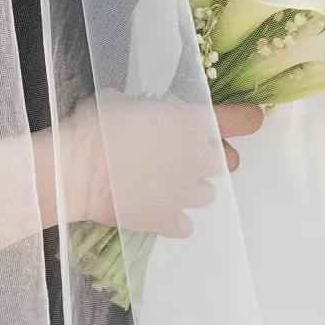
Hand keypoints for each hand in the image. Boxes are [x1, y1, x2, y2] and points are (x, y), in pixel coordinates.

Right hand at [53, 93, 263, 237]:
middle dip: (211, 158)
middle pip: (229, 163)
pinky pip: (184, 224)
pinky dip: (172, 218)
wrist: (75, 171)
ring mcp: (187, 194)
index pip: (241, 121)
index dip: (247, 119)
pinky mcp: (170, 221)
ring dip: (189, 188)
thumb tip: (142, 113)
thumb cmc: (95, 126)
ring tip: (161, 184)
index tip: (250, 119)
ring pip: (207, 195)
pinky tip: (152, 208)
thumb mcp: (121, 101)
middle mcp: (199, 159)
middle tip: (183, 155)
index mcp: (191, 123)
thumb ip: (145, 109)